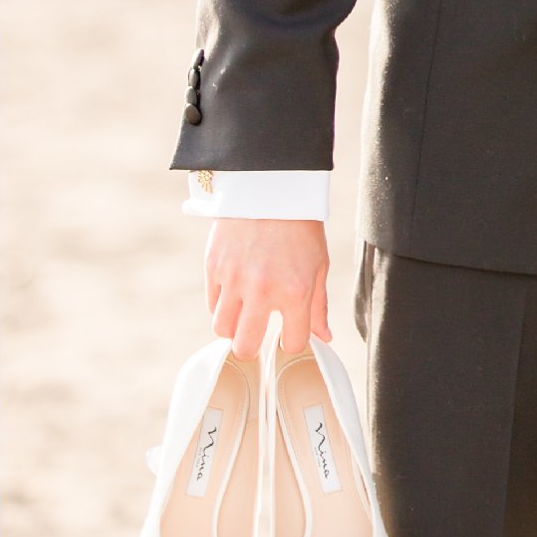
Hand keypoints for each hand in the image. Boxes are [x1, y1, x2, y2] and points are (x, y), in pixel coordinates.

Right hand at [204, 218, 330, 357]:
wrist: (271, 189)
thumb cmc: (300, 228)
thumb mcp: (318, 266)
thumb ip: (318, 307)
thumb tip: (323, 338)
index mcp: (295, 291)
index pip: (291, 344)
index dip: (290, 343)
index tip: (288, 334)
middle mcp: (262, 290)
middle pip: (245, 347)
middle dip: (252, 347)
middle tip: (257, 334)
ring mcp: (234, 279)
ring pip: (222, 329)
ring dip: (233, 326)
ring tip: (244, 312)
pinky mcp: (213, 267)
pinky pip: (212, 304)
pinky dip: (222, 304)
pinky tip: (235, 291)